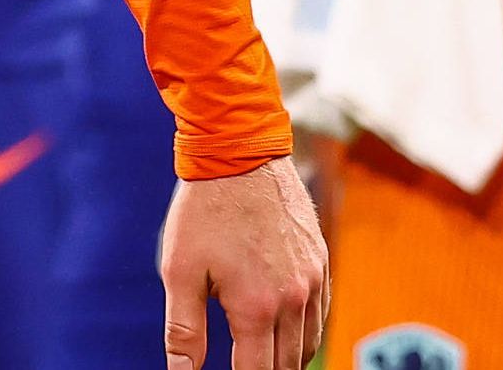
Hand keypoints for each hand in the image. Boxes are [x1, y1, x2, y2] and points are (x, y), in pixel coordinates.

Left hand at [161, 157, 327, 369]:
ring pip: (309, 343)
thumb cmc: (203, 211)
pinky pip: (322, 313)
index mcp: (257, 306)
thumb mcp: (180, 271)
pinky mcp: (322, 261)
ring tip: (263, 359)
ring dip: (288, 359)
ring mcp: (313, 280)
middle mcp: (294, 298)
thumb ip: (184, 330)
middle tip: (247, 366)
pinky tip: (285, 331)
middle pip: (287, 365)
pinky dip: (306, 332)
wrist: (240, 153)